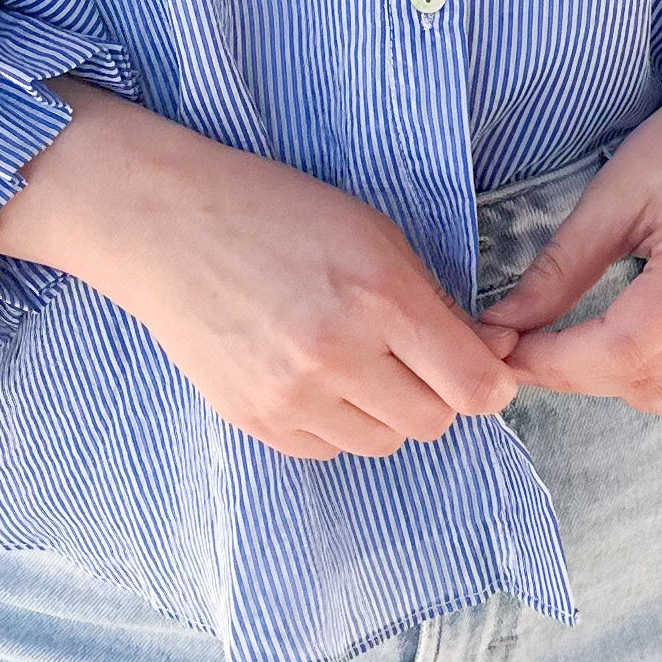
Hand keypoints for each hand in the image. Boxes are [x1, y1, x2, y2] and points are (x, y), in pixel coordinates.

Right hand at [0, 82, 518, 460]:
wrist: (167, 224)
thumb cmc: (278, 212)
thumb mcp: (374, 234)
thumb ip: (435, 303)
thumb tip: (494, 359)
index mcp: (380, 296)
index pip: (474, 386)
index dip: (491, 382)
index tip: (485, 368)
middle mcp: (338, 354)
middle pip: (433, 422)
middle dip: (436, 394)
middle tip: (411, 356)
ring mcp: (291, 395)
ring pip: (382, 443)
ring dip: (385, 411)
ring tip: (354, 359)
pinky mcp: (255, 420)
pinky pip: (328, 449)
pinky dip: (335, 422)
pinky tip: (312, 373)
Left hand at [473, 42, 661, 414]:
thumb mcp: (616, 192)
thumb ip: (559, 269)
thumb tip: (501, 326)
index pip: (618, 351)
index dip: (551, 361)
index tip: (502, 349)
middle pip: (638, 376)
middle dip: (568, 369)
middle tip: (521, 344)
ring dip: (610, 378)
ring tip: (574, 341)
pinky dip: (657, 381)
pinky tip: (633, 348)